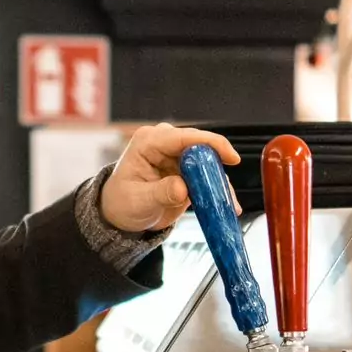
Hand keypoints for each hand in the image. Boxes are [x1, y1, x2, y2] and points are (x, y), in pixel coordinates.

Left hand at [98, 124, 239, 233]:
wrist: (121, 214)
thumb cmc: (122, 202)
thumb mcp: (138, 201)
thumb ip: (160, 193)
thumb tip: (183, 188)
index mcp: (149, 142)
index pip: (184, 137)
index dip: (210, 143)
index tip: (230, 156)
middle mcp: (166, 144)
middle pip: (202, 148)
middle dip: (217, 169)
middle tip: (226, 193)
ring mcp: (179, 157)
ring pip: (209, 164)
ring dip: (220, 183)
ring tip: (229, 205)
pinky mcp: (188, 172)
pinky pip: (208, 178)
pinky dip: (217, 191)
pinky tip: (225, 206)